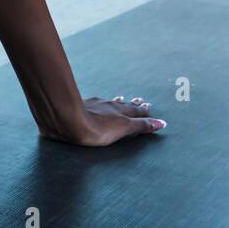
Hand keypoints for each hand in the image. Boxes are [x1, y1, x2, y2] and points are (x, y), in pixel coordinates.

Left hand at [38, 95, 165, 146]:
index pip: (136, 111)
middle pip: (123, 105)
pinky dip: (100, 103)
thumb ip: (140, 126)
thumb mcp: (123, 129)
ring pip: (109, 102)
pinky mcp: (79, 106)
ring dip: (117, 102)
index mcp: (120, 112)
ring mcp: (93, 104)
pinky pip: (94, 103)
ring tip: (122, 98)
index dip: (143, 111)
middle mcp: (108, 105)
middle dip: (133, 104)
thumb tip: (161, 123)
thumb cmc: (97, 129)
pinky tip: (96, 101)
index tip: (149, 107)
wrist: (67, 120)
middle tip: (141, 100)